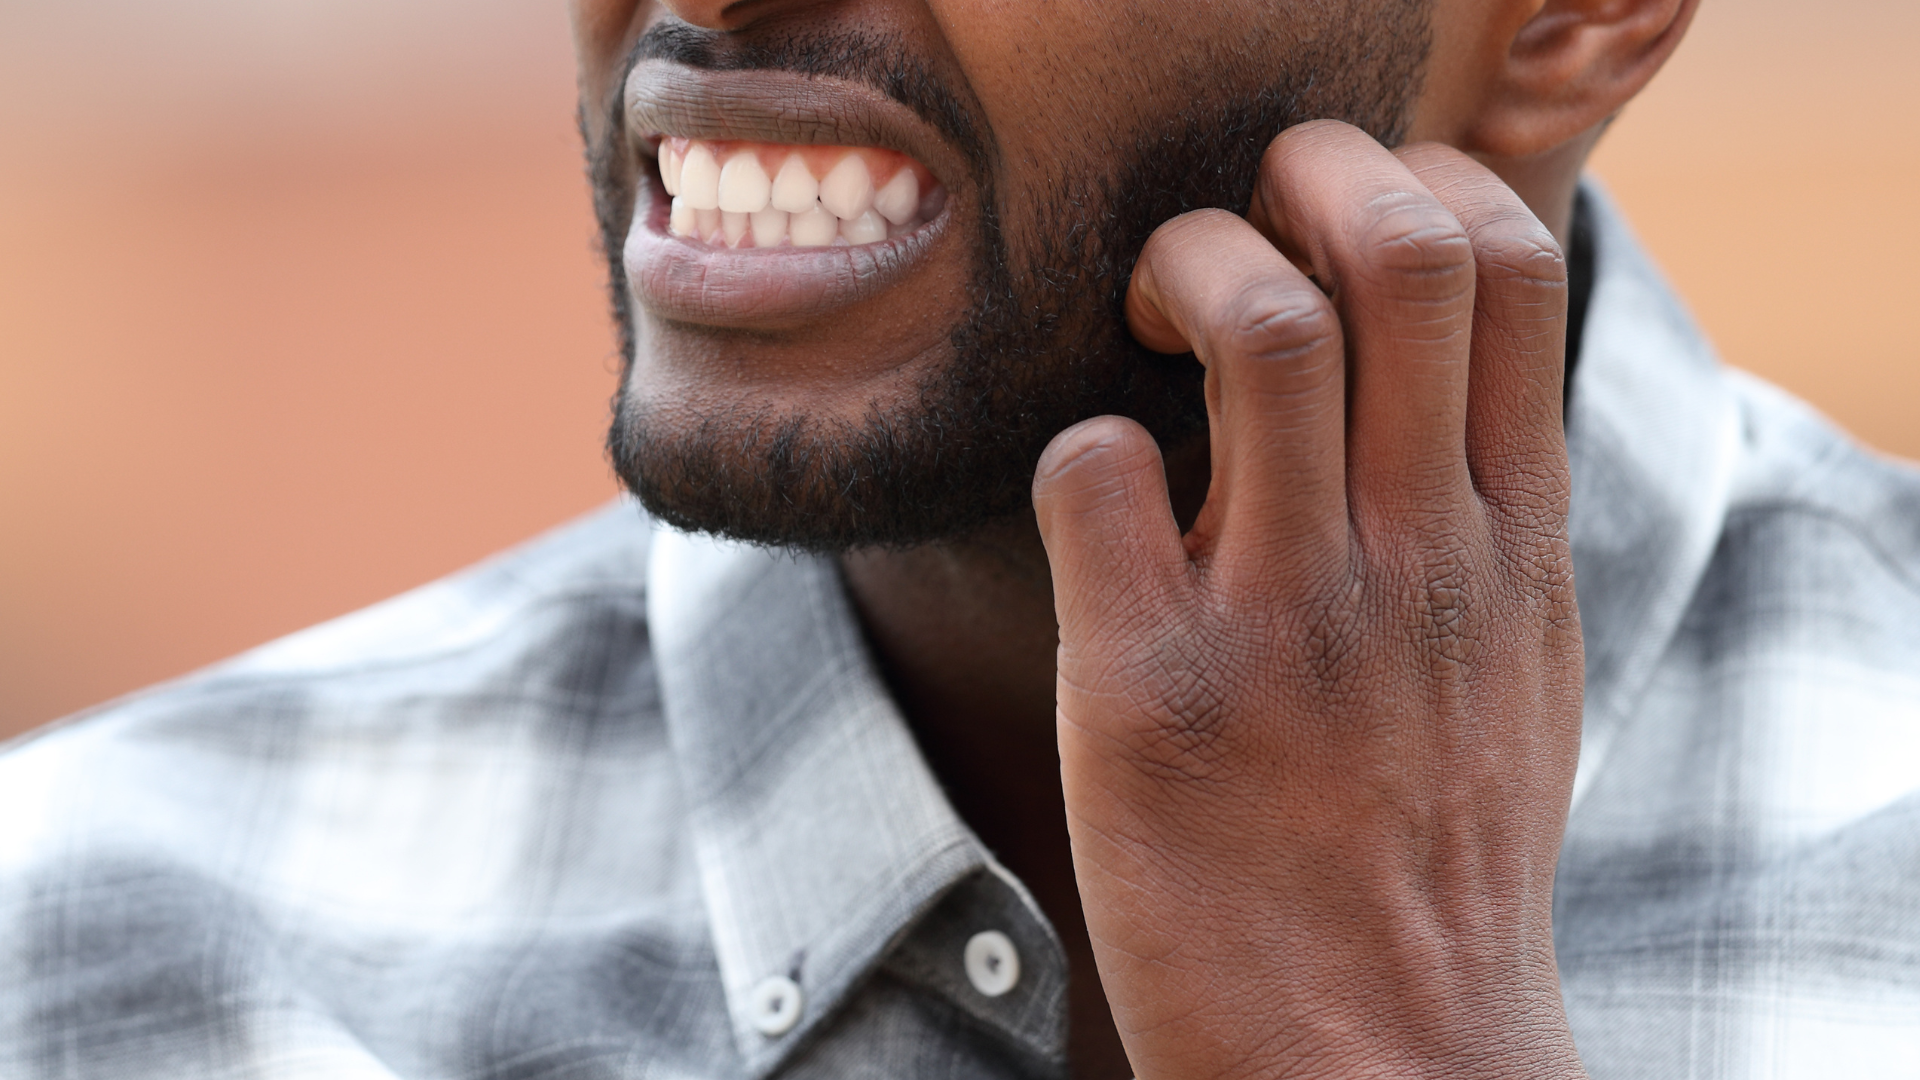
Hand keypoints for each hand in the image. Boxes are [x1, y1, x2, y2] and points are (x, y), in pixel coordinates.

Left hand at [1031, 120, 1584, 1079]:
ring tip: (1153, 330)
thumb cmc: (1433, 852)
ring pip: (1249, 320)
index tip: (1345, 228)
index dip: (1412, 181)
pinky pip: (1092, 468)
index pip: (1508, 258)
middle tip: (1232, 239)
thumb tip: (1436, 386)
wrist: (1381, 1062)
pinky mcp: (1150, 688)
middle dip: (1294, 176)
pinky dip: (1080, 450)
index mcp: (1512, 536)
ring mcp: (1287, 615)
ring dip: (1181, 271)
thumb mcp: (1514, 665)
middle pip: (1390, 243)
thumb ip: (1486, 513)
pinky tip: (1100, 511)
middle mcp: (1416, 552)